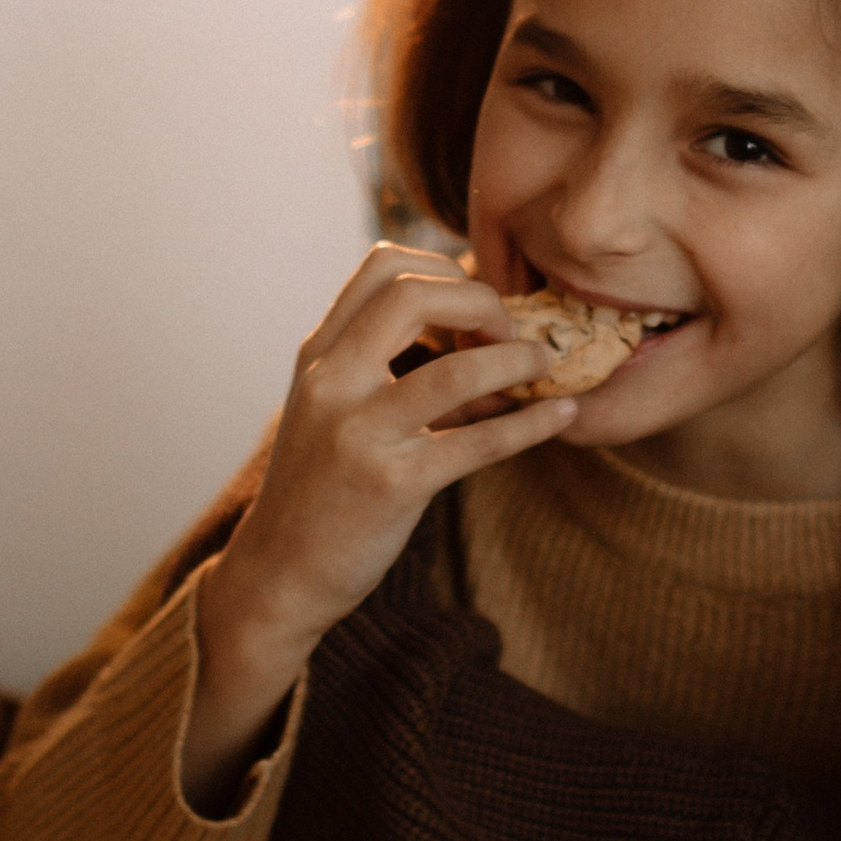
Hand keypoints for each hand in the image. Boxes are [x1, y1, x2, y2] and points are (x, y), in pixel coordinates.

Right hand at [183, 247, 573, 810]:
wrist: (279, 575)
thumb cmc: (319, 490)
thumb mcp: (332, 410)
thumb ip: (385, 365)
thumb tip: (482, 339)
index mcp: (320, 355)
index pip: (383, 265)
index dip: (444, 268)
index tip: (476, 304)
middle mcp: (333, 382)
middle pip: (417, 292)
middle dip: (482, 301)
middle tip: (513, 330)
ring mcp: (360, 432)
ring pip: (458, 368)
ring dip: (518, 358)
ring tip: (546, 363)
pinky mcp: (393, 485)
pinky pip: (480, 443)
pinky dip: (532, 424)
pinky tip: (562, 415)